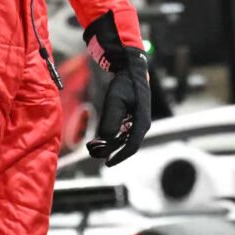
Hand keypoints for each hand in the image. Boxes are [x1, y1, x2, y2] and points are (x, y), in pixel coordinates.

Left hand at [83, 13, 151, 165]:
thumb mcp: (115, 100)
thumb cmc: (125, 84)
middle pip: (126, 145)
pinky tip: (99, 138)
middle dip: (110, 151)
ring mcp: (138, 122)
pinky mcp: (132, 119)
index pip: (132, 146)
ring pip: (123, 140)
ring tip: (93, 145)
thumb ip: (110, 120)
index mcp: (142, 121)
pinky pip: (123, 134)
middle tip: (92, 151)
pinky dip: (112, 138)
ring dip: (109, 145)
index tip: (107, 163)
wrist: (131, 71)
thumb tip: (105, 140)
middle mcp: (142, 124)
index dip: (119, 156)